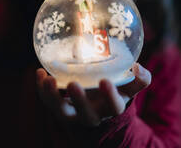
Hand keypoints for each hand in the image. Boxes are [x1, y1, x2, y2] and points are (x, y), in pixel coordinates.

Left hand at [36, 63, 150, 126]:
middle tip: (73, 84)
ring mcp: (74, 114)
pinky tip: (39, 72)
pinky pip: (48, 102)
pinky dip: (42, 89)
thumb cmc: (117, 90)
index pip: (114, 107)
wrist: (99, 106)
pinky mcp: (59, 109)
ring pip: (62, 111)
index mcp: (112, 108)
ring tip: (48, 79)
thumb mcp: (130, 86)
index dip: (110, 96)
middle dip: (79, 100)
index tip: (106, 81)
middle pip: (86, 113)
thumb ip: (140, 78)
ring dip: (53, 97)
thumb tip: (138, 66)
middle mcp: (93, 115)